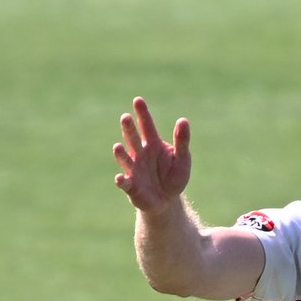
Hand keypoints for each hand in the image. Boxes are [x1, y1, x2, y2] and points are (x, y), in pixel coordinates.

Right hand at [113, 97, 191, 212]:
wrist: (167, 200)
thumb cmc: (174, 176)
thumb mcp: (182, 159)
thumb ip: (182, 141)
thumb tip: (183, 120)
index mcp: (153, 144)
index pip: (147, 126)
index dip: (142, 113)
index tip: (138, 100)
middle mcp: (140, 153)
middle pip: (133, 138)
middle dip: (129, 128)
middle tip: (126, 117)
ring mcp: (133, 169)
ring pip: (125, 158)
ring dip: (120, 153)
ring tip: (118, 147)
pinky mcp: (131, 186)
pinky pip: (124, 182)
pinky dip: (121, 181)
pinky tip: (119, 178)